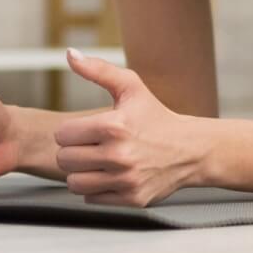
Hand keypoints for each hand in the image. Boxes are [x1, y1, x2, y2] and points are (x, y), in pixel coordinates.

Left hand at [55, 47, 207, 207]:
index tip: (84, 131)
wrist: (190, 149)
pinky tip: (109, 176)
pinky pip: (91, 198)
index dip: (70, 132)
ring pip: (74, 182)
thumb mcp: (131, 87)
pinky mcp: (132, 198)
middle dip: (72, 152)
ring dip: (81, 173)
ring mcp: (126, 179)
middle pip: (65, 160)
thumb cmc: (156, 117)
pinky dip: (96, 189)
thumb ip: (98, 70)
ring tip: (95, 163)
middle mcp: (119, 155)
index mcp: (114, 126)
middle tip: (89, 147)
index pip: (62, 135)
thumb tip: (69, 54)